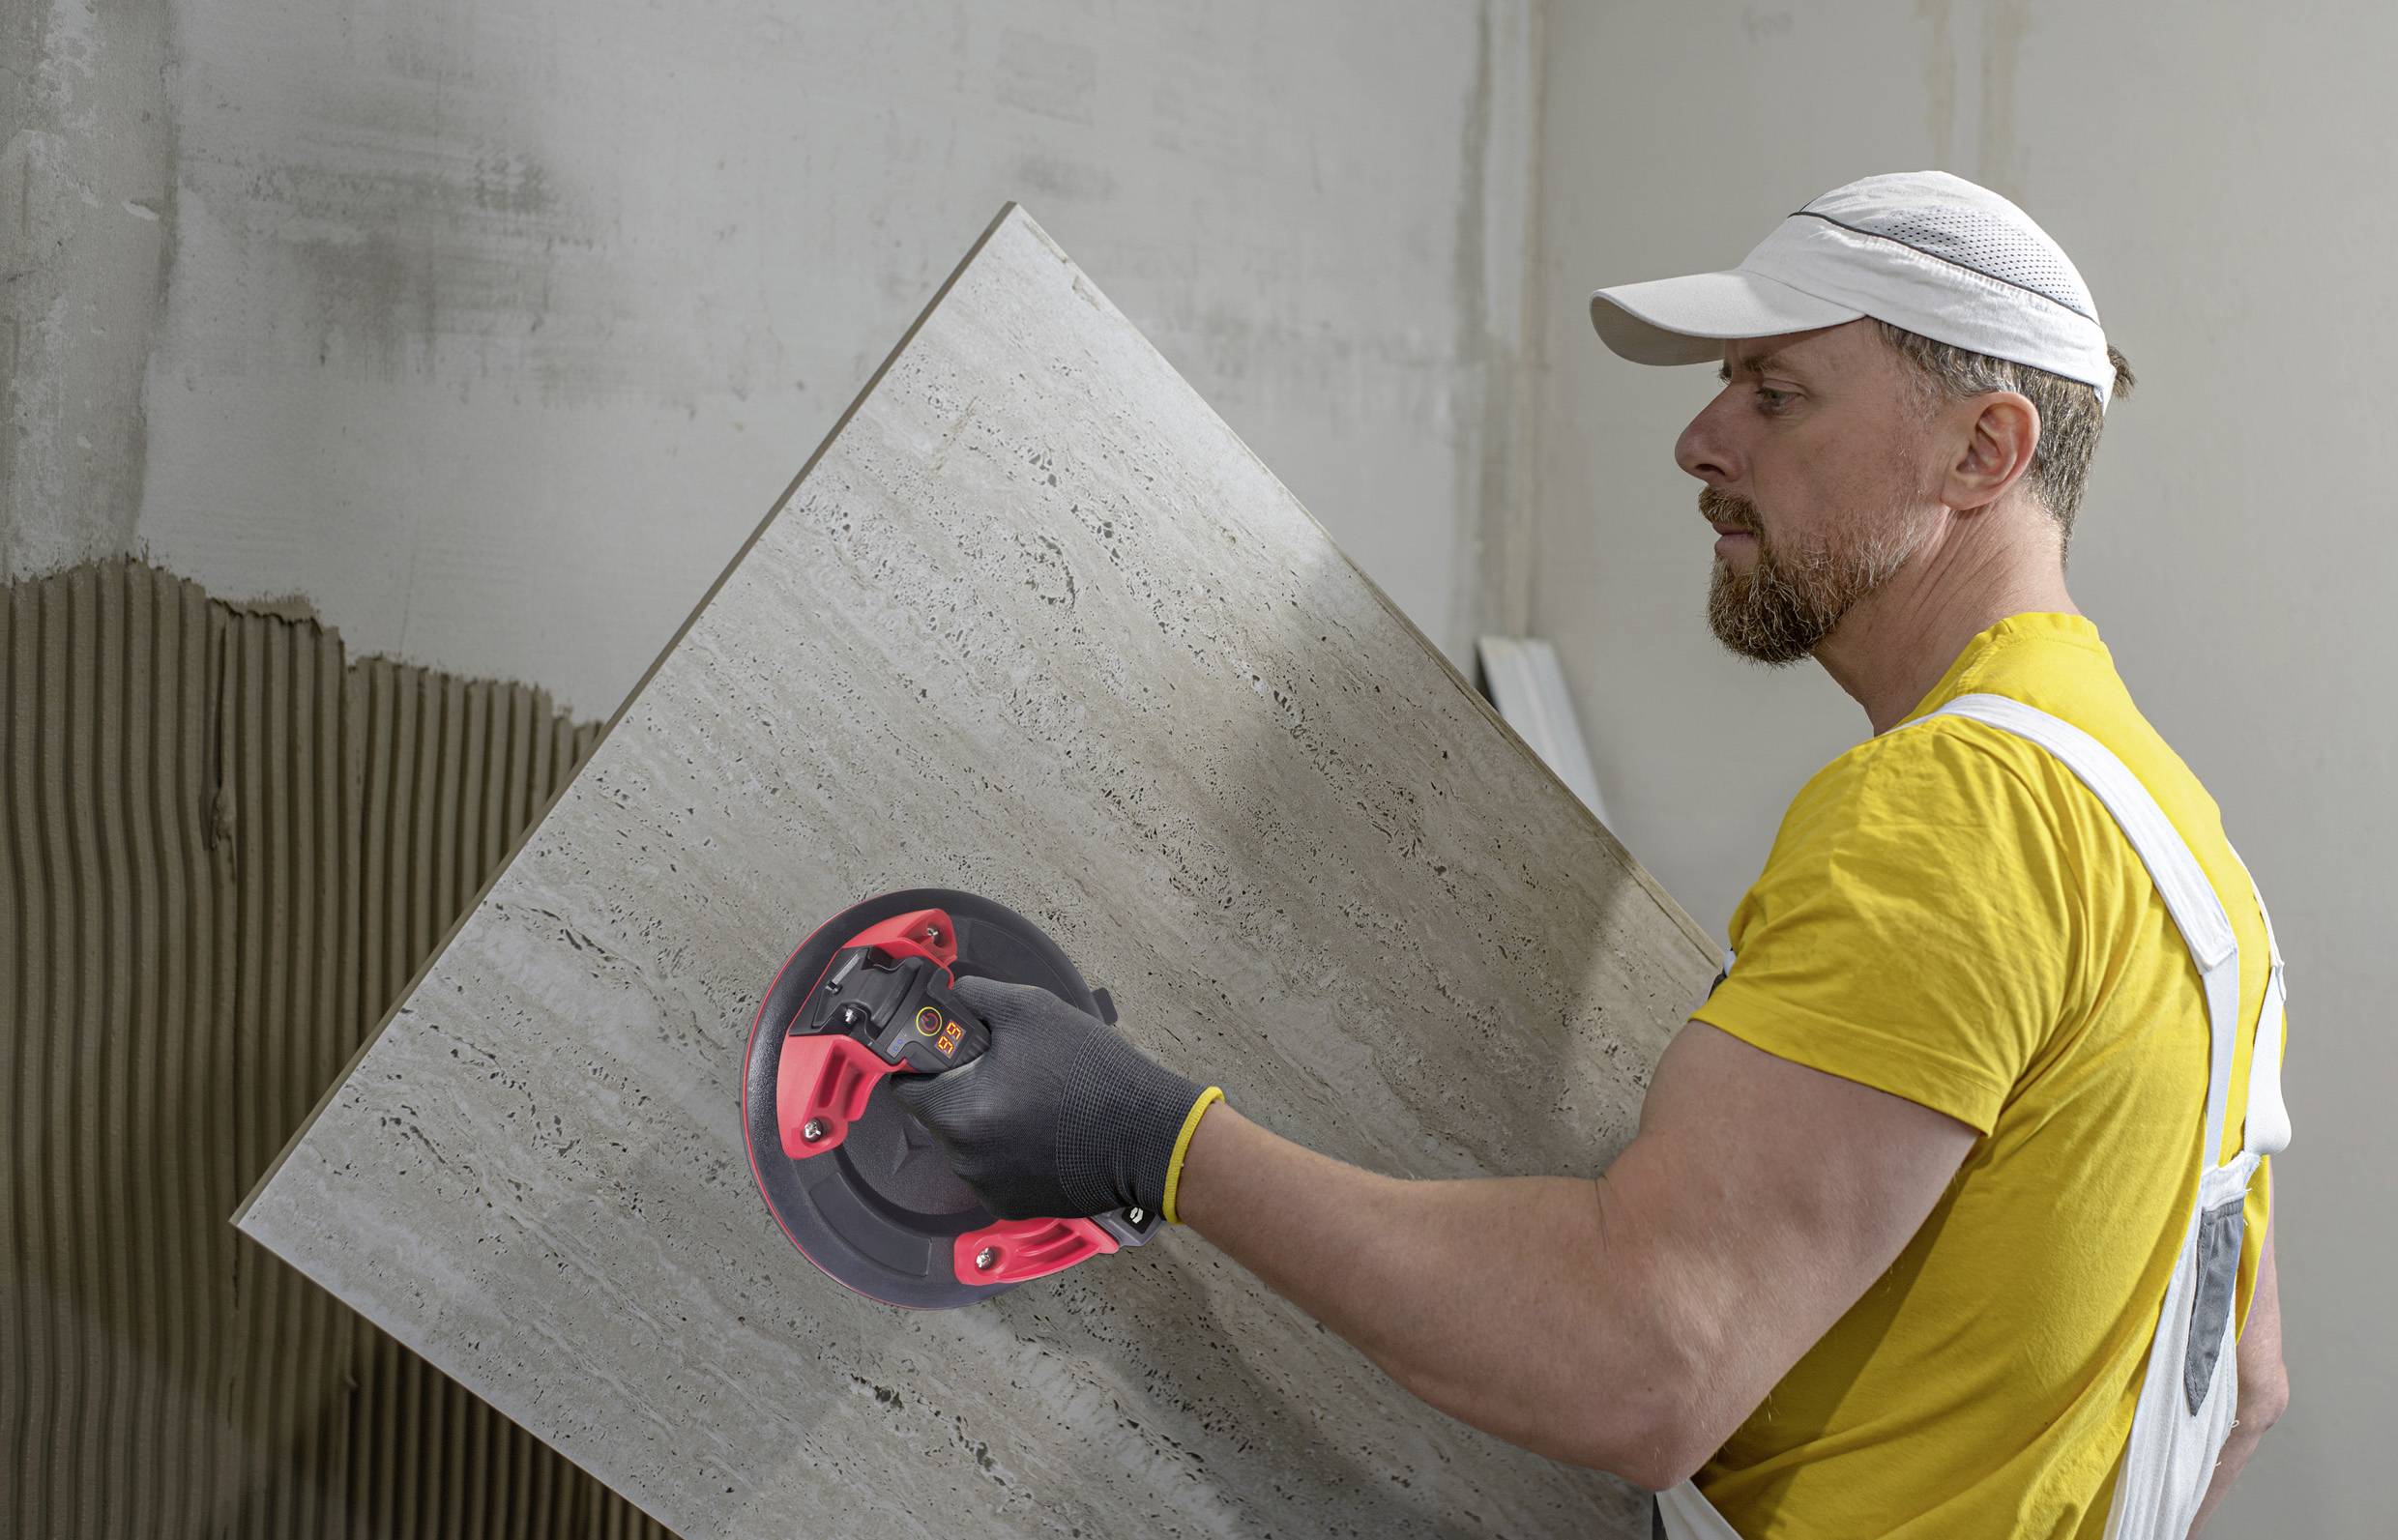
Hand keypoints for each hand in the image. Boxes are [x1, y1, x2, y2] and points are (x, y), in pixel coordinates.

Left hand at [888, 975, 1215, 1221]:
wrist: (1150, 1135)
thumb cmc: (1094, 1073)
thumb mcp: (1033, 1010)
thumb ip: (977, 997)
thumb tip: (953, 996)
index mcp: (958, 1112)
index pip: (906, 1085)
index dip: (924, 1060)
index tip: (949, 1049)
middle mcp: (965, 1160)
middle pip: (939, 1114)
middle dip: (963, 1089)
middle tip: (1008, 1068)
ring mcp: (989, 1188)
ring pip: (967, 1143)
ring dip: (986, 1120)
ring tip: (1034, 1098)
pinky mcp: (1014, 1206)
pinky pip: (993, 1169)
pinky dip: (1008, 1150)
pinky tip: (1045, 1130)